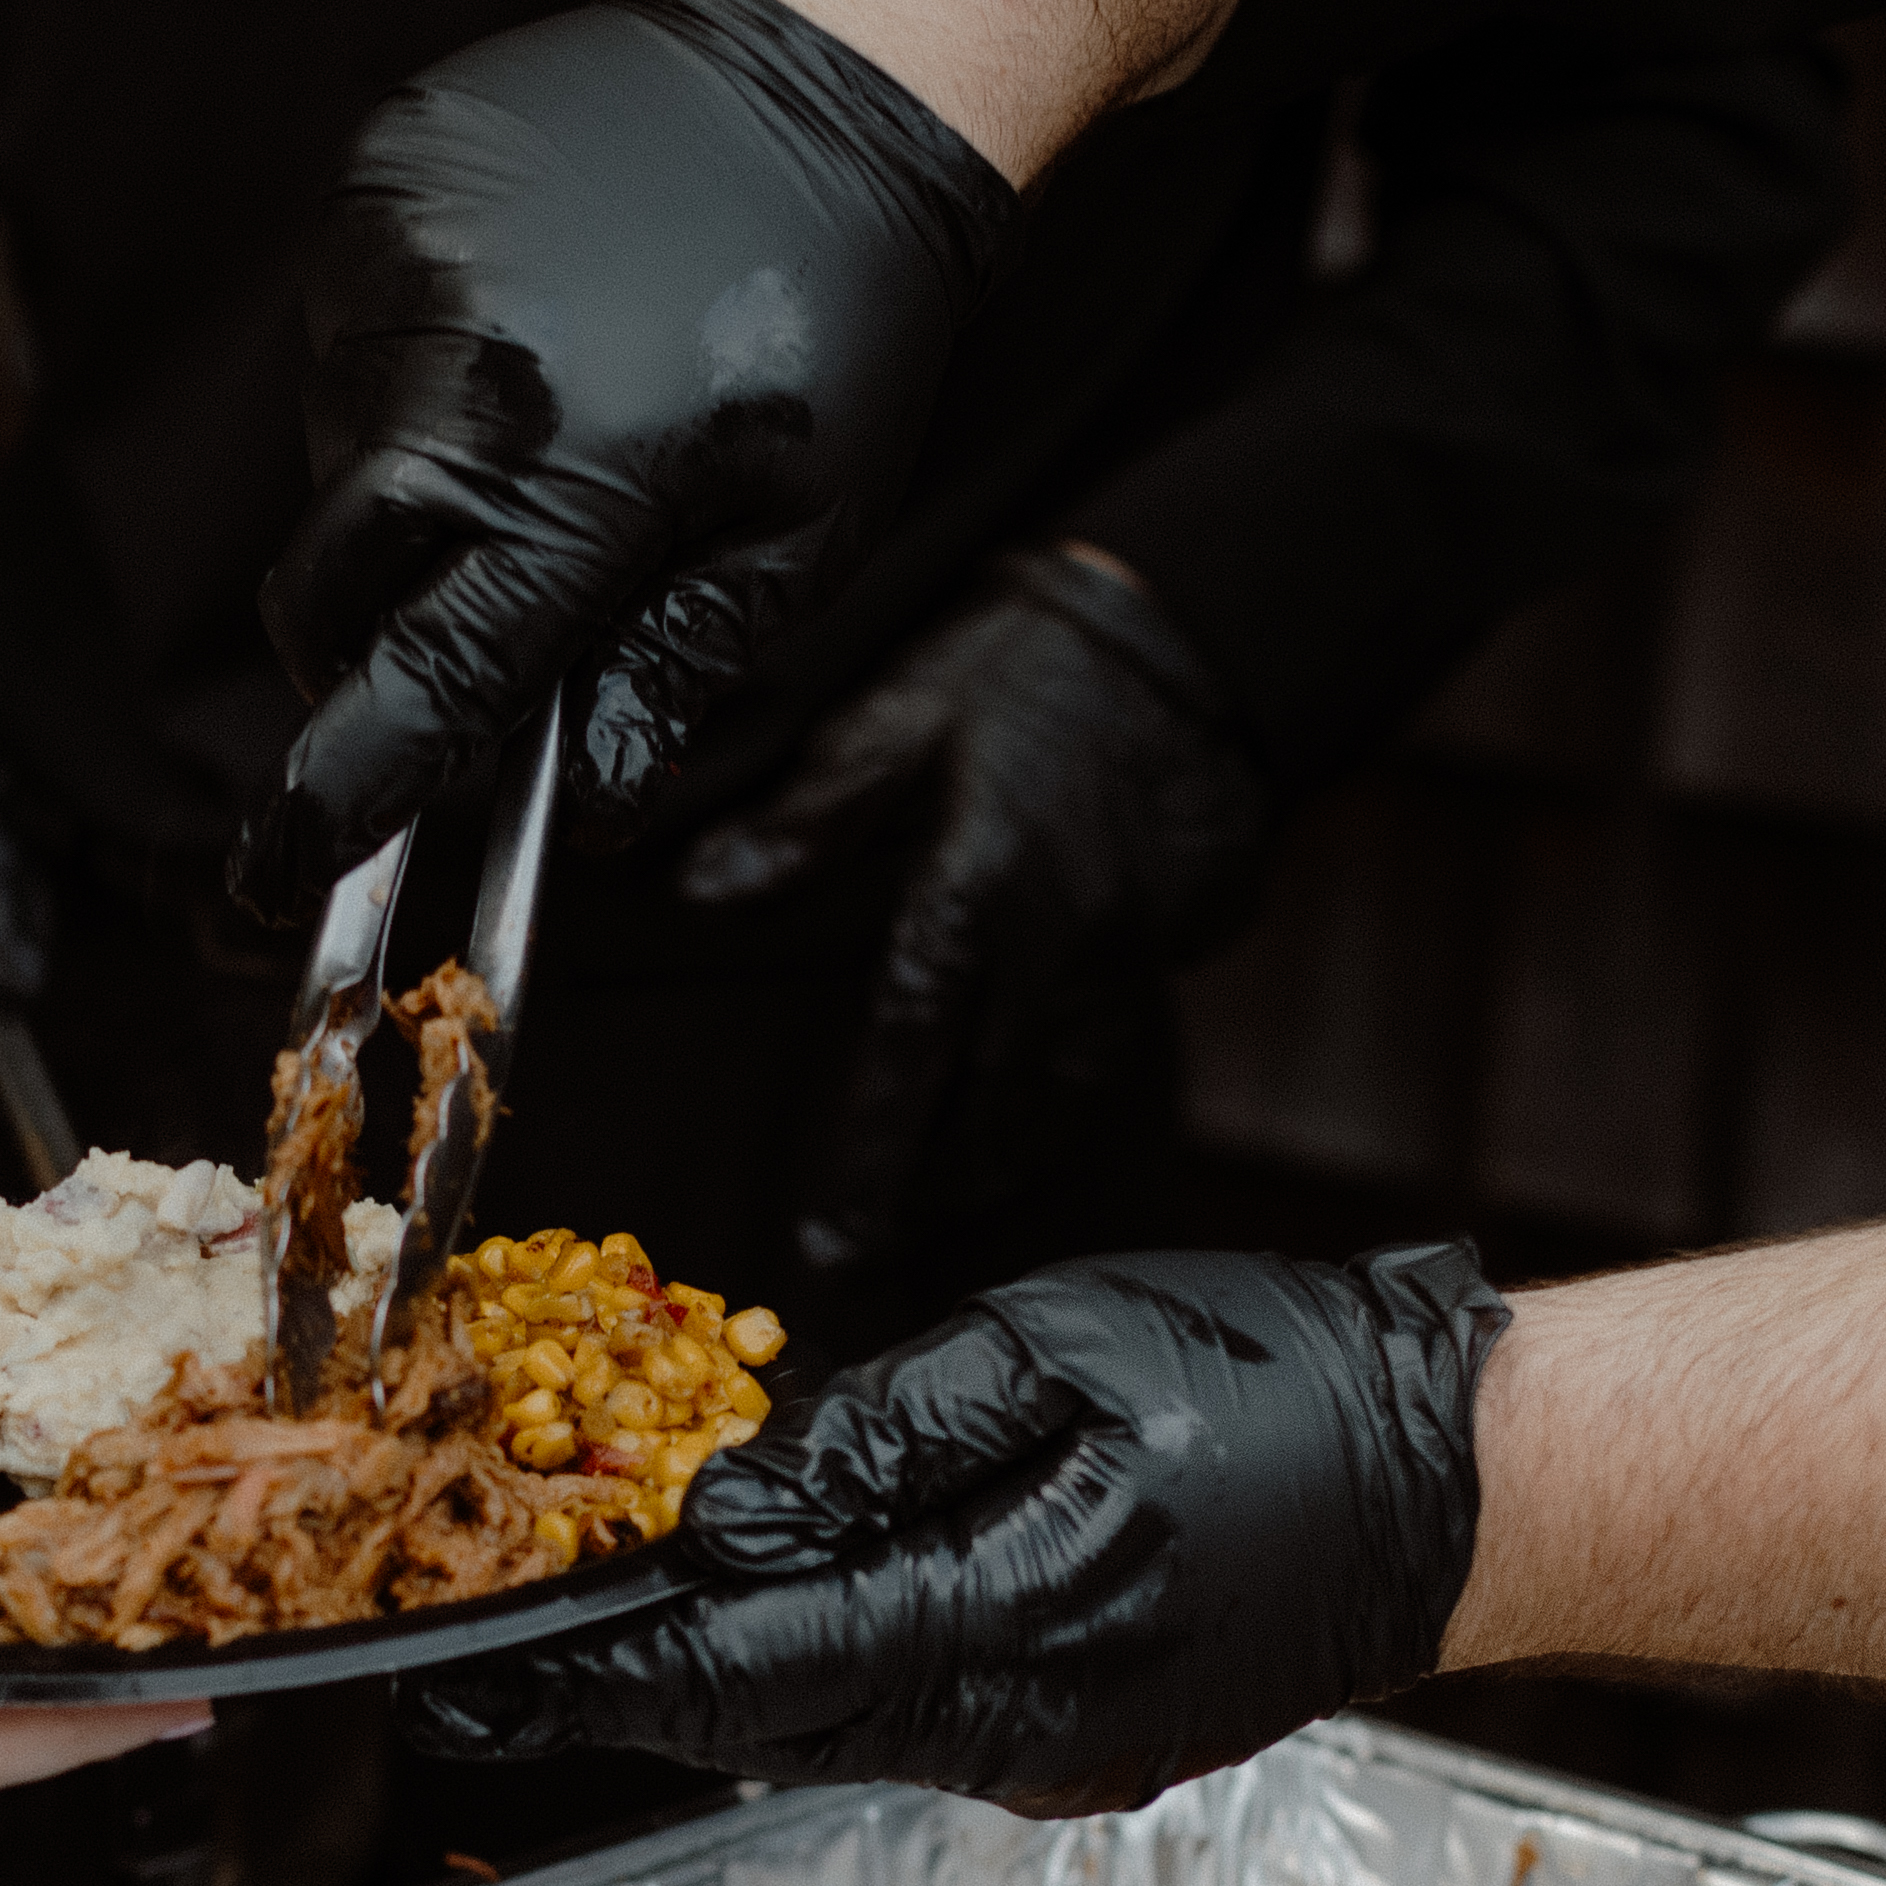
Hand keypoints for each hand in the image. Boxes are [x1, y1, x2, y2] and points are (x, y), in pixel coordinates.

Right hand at [242, 0, 1013, 903]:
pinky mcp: (375, 187)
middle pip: (331, 583)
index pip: (418, 686)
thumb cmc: (833, 312)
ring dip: (415, 484)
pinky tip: (525, 318)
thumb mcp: (800, 534)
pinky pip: (348, 332)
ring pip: (341, 456)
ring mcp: (397, 269)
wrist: (826, 63)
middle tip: (459, 623)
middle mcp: (455, 380)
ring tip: (554, 407)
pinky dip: (414, 364)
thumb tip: (577, 795)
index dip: (340, 798)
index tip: (274, 871)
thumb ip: (672, 672)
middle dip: (369, 638)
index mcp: (569, 485)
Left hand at [411, 1244, 1506, 1814]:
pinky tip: (797, 1611)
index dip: (600, 1680)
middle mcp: (1027, 1734)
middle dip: (637, 1693)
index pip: (748, 1673)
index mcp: (1008, 1628)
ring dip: (738, 1679)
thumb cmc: (1296, 1385)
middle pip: (773, 1727)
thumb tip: (728, 1510)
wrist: (1470, 1488)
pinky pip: (924, 1722)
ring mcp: (1064, 1762)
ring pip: (844, 1730)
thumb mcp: (1065, 1346)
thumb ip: (881, 1436)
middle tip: (501, 1672)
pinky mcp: (1093, 1753)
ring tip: (624, 1626)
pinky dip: (841, 1671)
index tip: (478, 1691)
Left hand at [679, 544, 1270, 1274]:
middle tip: (871, 1254)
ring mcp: (1122, 955)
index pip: (909, 1056)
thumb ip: (803, 822)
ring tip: (941, 1207)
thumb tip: (700, 888)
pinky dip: (1059, 1101)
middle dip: (927, 1192)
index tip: (834, 1236)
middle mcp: (1053, 948)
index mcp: (975, 895)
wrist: (1185, 631)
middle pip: (986, 1110)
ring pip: (1056, 1098)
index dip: (869, 1158)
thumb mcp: (897, 720)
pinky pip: (1107, 1050)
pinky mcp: (1168, 945)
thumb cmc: (1027, 662)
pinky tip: (1027, 1119)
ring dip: (995, 1160)